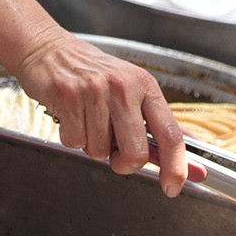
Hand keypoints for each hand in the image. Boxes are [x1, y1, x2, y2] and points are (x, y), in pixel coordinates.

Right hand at [15, 33, 187, 192]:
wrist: (47, 48)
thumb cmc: (91, 74)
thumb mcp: (130, 91)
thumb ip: (154, 129)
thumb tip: (187, 165)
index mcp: (144, 85)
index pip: (170, 134)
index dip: (176, 167)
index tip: (172, 187)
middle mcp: (122, 86)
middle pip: (135, 152)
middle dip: (124, 163)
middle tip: (115, 154)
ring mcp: (94, 90)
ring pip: (100, 150)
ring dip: (92, 144)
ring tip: (86, 119)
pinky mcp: (67, 95)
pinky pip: (74, 142)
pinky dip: (71, 137)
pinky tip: (70, 116)